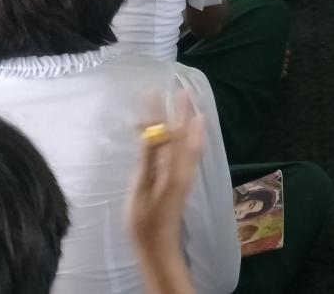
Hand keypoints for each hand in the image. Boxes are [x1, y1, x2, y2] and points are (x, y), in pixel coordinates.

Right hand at [127, 90, 205, 293]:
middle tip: (179, 88)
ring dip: (188, 119)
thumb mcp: (140, 190)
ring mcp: (186, 173)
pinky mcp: (184, 178)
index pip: (165, 132)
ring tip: (190, 101)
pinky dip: (192, 134)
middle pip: (182, 132)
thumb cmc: (144, 221)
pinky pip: (192, 149)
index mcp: (172, 168)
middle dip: (180, 110)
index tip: (149, 92)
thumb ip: (147, 161)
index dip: (158, 111)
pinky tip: (193, 130)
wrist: (158, 245)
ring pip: (190, 139)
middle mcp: (184, 167)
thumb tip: (150, 133)